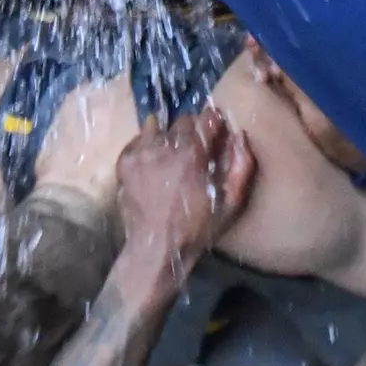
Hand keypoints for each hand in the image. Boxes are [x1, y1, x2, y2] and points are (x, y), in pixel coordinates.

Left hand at [116, 110, 254, 270]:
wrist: (156, 248)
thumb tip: (240, 135)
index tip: (215, 133)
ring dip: (167, 136)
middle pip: (182, 121)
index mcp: (192, 153)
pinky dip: (147, 145)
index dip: (213, 123)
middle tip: (194, 150)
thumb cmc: (196, 228)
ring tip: (170, 155)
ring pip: (158, 127)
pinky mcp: (124, 161)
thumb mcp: (230, 202)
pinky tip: (153, 162)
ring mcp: (140, 152)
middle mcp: (164, 146)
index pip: (205, 118)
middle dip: (191, 131)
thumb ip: (241, 165)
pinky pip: (138, 139)